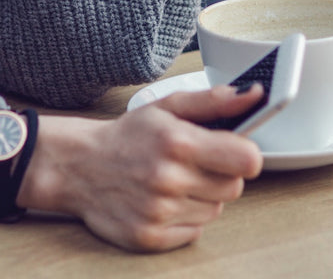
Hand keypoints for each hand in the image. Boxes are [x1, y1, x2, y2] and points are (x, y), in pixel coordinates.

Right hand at [17, 85, 264, 251]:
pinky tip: (163, 201)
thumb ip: (214, 101)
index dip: (245, 154)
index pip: (247, 160)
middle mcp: (169, 179)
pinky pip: (195, 231)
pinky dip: (185, 218)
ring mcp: (159, 211)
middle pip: (235, 187)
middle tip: (193, 163)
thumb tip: (254, 94)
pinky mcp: (151, 238)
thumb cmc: (128, 136)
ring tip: (173, 181)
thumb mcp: (168, 108)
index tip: (232, 150)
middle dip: (220, 174)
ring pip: (216, 210)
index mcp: (177, 142)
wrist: (78, 167)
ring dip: (201, 196)